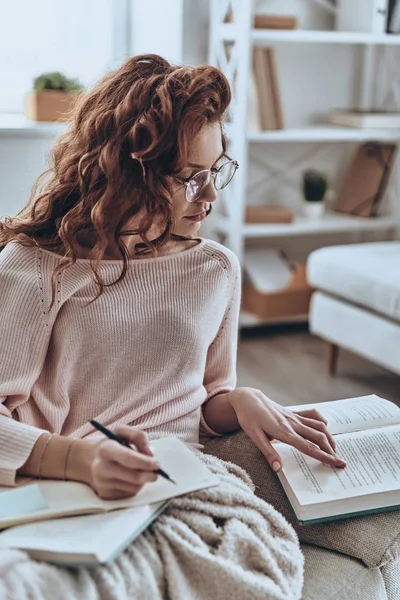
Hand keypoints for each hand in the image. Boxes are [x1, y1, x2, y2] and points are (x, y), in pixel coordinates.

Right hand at [86, 426, 160, 499]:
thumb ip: (138, 436)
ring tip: (141, 471)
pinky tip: (130, 478)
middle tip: (157, 471)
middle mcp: (102, 468)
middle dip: (149, 474)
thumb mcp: (121, 432)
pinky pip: (128, 494)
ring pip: (133, 487)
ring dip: (143, 480)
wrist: (88, 460)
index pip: (129, 459)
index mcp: (106, 450)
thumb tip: (151, 453)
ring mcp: (102, 484)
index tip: (157, 464)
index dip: (145, 462)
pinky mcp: (105, 495)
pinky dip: (135, 486)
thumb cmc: (109, 444)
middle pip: (133, 477)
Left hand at [228, 387, 346, 471]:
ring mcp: (294, 417)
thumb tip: (279, 469)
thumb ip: (268, 453)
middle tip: (341, 462)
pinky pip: (311, 415)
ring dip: (329, 438)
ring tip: (335, 449)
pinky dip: (321, 421)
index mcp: (284, 432)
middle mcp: (293, 424)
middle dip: (331, 450)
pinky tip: (325, 427)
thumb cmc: (249, 417)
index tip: (337, 463)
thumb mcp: (254, 436)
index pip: (309, 448)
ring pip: (318, 426)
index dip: (324, 456)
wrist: (248, 398)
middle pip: (318, 438)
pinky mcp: (293, 412)